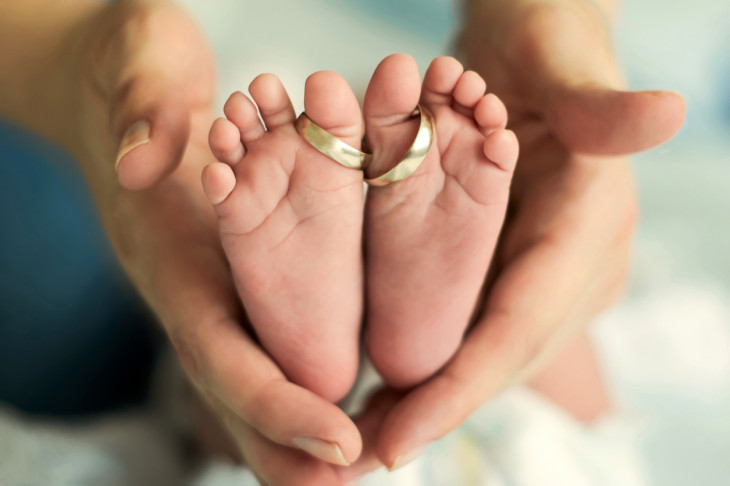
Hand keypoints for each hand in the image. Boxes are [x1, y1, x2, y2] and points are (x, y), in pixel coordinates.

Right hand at [49, 1, 368, 482]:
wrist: (108, 78)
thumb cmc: (127, 64)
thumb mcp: (138, 58)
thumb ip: (146, 105)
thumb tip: (145, 161)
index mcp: (173, 252)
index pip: (224, 350)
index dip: (280, 405)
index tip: (342, 447)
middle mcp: (190, 284)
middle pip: (237, 389)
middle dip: (288, 447)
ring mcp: (206, 284)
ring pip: (250, 375)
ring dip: (296, 429)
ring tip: (361, 468)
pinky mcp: (225, 272)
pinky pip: (258, 340)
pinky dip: (294, 382)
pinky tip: (339, 405)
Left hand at [364, 0, 685, 468]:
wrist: (531, 40)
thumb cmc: (542, 37)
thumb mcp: (557, 60)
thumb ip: (596, 103)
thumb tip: (668, 112)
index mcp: (585, 229)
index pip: (518, 328)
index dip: (459, 389)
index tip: (397, 440)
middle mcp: (571, 265)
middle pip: (498, 357)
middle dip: (431, 409)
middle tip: (360, 455)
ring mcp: (545, 271)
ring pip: (485, 351)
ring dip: (425, 397)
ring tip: (362, 438)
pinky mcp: (516, 265)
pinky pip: (474, 325)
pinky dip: (431, 360)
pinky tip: (385, 386)